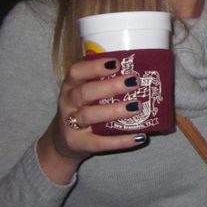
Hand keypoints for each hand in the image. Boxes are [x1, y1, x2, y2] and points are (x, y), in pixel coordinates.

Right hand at [37, 58, 148, 183]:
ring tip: (137, 107)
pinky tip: (140, 136)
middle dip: (110, 86)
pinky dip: (121, 141)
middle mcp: (68, 103)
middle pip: (85, 92)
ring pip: (90, 116)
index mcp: (70, 86)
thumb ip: (104, 82)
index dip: (95, 66)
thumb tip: (143, 72)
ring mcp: (71, 125)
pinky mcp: (79, 144)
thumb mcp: (85, 93)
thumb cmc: (83, 109)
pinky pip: (100, 143)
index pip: (76, 72)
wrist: (63, 141)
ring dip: (115, 111)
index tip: (116, 63)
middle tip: (133, 82)